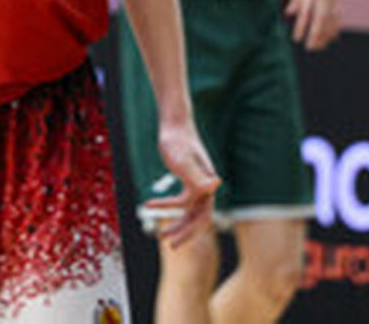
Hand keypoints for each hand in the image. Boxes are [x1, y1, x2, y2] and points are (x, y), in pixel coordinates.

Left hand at [144, 118, 220, 247]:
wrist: (174, 122)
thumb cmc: (177, 139)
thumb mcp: (182, 159)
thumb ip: (197, 174)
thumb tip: (216, 184)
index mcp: (207, 185)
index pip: (203, 217)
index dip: (189, 230)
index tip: (170, 238)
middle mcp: (205, 186)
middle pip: (198, 218)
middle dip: (185, 233)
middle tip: (170, 245)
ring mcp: (197, 183)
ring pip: (190, 211)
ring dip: (177, 223)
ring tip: (160, 234)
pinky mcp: (188, 179)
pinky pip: (182, 200)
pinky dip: (169, 206)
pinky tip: (151, 204)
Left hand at [286, 0, 344, 51]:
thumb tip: (289, 14)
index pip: (305, 12)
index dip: (301, 27)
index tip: (296, 39)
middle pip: (320, 19)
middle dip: (315, 35)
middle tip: (309, 48)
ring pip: (331, 21)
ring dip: (325, 35)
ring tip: (318, 47)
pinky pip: (338, 17)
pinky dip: (335, 29)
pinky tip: (331, 38)